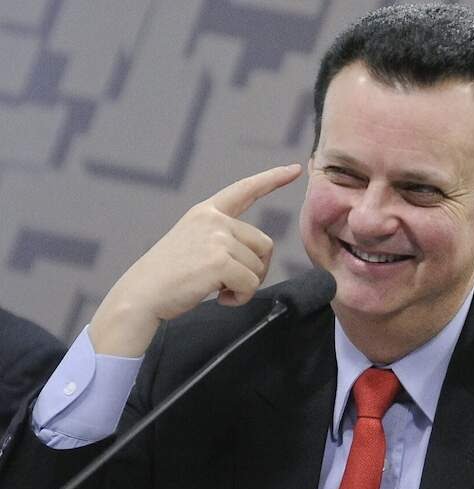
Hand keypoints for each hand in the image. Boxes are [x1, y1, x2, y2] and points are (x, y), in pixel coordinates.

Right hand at [90, 164, 302, 356]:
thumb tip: (258, 255)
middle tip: (230, 283)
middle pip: (264, 243)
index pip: (245, 190)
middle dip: (255, 268)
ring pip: (259, 266)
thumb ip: (223, 238)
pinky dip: (241, 297)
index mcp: (206, 212)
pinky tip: (220, 299)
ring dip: (245, 286)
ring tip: (217, 289)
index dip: (272, 179)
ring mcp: (217, 238)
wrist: (141, 296)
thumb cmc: (169, 277)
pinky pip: (251, 283)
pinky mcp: (220, 261)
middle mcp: (213, 220)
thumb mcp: (193, 243)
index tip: (296, 169)